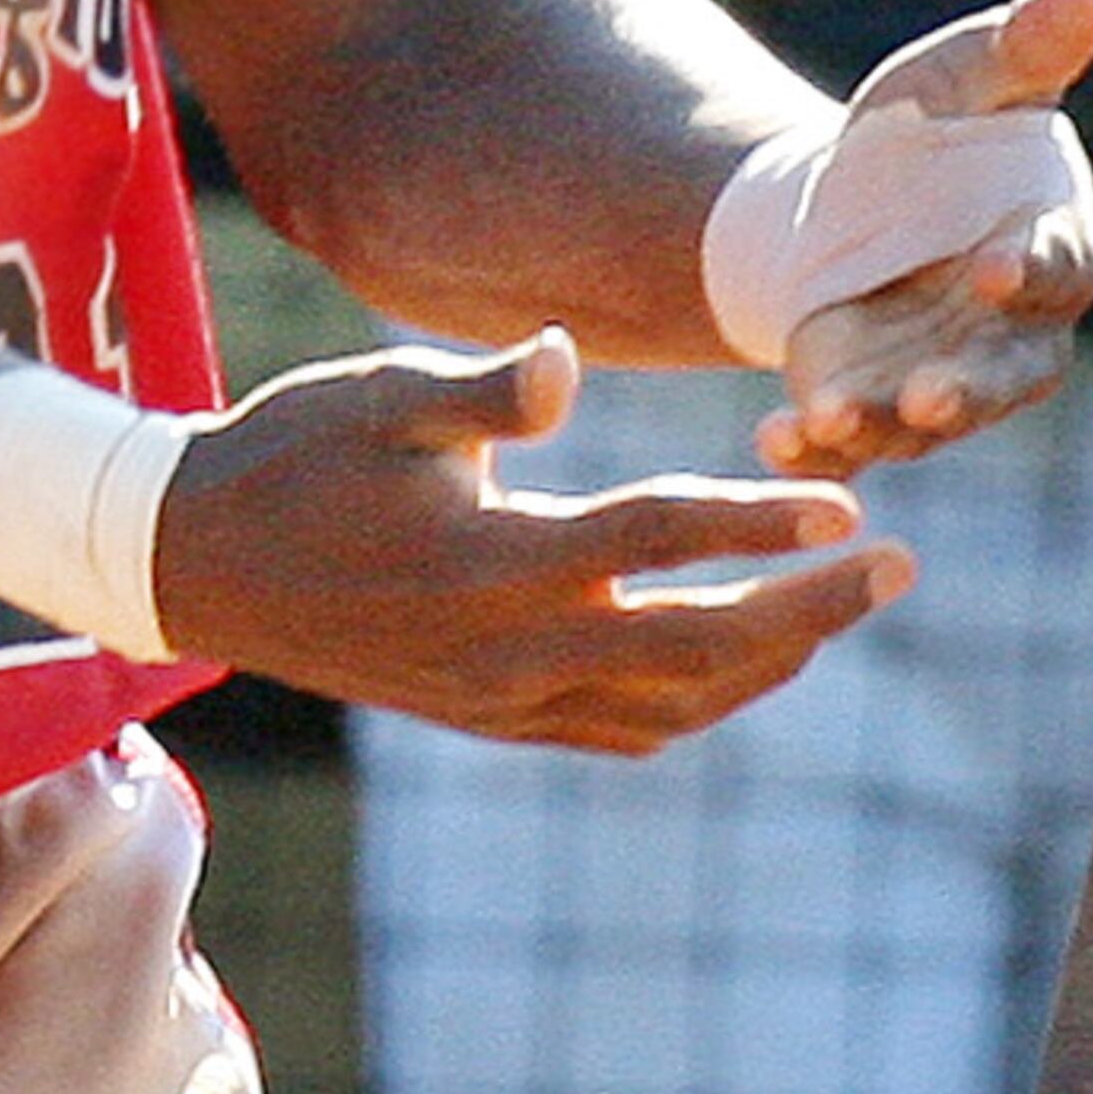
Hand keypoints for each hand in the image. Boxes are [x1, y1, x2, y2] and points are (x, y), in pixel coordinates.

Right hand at [155, 329, 909, 748]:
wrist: (193, 563)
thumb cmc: (288, 455)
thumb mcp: (377, 397)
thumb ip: (483, 388)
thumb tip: (566, 363)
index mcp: (488, 561)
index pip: (655, 541)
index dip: (756, 525)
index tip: (846, 507)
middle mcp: (506, 649)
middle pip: (697, 647)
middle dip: (809, 612)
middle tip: (898, 567)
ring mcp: (497, 698)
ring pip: (671, 706)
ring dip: (768, 664)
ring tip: (834, 606)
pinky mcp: (485, 717)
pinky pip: (620, 731)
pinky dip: (698, 702)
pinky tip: (740, 661)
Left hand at [761, 0, 1092, 472]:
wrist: (841, 205)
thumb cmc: (927, 134)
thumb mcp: (963, 77)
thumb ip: (1026, 45)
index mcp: (1047, 250)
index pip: (1058, 271)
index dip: (1031, 273)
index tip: (993, 268)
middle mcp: (1009, 337)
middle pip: (1009, 379)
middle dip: (971, 391)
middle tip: (933, 397)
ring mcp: (939, 383)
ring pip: (926, 424)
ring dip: (883, 428)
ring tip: (831, 417)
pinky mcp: (871, 410)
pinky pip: (852, 444)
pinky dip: (816, 448)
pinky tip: (774, 438)